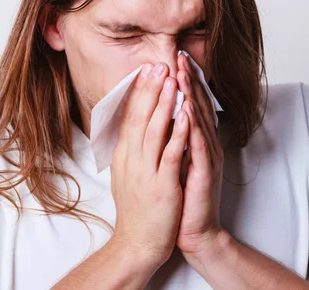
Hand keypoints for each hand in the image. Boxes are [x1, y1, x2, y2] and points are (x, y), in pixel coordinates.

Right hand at [109, 62, 190, 269]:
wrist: (138, 244)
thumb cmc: (137, 210)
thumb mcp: (128, 175)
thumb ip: (132, 151)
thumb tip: (136, 129)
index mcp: (124, 157)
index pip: (130, 118)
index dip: (139, 93)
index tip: (147, 71)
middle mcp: (131, 160)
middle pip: (139, 118)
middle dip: (150, 90)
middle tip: (158, 65)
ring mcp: (145, 172)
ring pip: (153, 130)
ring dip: (164, 104)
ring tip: (172, 80)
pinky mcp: (161, 185)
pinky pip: (170, 154)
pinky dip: (177, 132)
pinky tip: (184, 115)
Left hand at [175, 53, 224, 257]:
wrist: (194, 230)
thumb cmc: (184, 196)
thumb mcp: (178, 160)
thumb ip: (176, 138)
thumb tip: (164, 115)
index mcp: (198, 141)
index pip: (191, 105)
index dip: (184, 82)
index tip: (174, 60)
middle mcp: (206, 145)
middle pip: (197, 106)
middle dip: (188, 80)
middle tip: (180, 57)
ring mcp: (207, 158)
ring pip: (199, 121)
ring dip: (191, 97)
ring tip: (182, 75)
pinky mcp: (205, 173)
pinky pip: (199, 147)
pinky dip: (193, 128)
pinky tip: (188, 112)